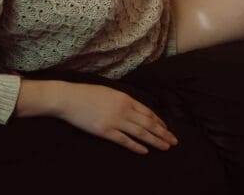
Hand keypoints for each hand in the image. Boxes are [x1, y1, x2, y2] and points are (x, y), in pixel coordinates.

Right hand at [16, 79, 177, 154]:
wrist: (70, 98)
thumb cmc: (87, 93)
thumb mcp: (110, 91)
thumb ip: (123, 100)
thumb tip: (134, 107)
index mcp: (125, 98)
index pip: (148, 112)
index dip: (159, 121)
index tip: (166, 128)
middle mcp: (124, 110)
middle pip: (148, 123)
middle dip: (163, 133)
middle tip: (174, 141)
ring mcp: (115, 121)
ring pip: (141, 133)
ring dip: (155, 140)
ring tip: (165, 147)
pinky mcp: (106, 131)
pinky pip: (125, 141)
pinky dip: (136, 146)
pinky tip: (145, 151)